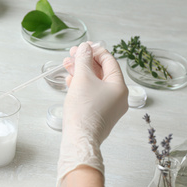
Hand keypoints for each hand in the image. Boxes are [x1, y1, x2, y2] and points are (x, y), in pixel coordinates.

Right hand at [56, 42, 127, 186]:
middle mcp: (118, 97)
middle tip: (72, 54)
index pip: (109, 62)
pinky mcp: (100, 115)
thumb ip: (83, 60)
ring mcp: (109, 107)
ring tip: (67, 65)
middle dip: (85, 62)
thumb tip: (84, 48)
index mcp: (120, 87)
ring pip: (95, 84)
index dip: (95, 51)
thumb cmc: (83, 111)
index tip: (83, 46)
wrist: (79, 139)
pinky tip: (70, 81)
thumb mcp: (82, 79)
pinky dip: (82, 86)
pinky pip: (92, 95)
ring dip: (81, 73)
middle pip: (102, 72)